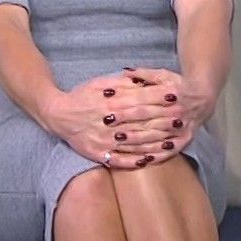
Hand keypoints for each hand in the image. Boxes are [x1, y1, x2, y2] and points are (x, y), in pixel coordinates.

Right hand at [42, 72, 184, 169]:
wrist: (57, 115)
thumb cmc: (81, 96)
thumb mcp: (99, 82)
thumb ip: (122, 82)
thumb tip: (143, 80)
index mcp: (109, 103)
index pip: (140, 101)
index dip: (159, 99)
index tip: (176, 96)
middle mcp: (108, 123)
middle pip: (141, 122)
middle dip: (163, 120)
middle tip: (182, 118)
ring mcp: (104, 141)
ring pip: (135, 143)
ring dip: (156, 143)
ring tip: (174, 140)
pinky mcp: (99, 154)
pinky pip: (121, 160)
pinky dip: (136, 161)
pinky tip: (151, 159)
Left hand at [115, 67, 213, 166]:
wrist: (203, 99)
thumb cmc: (178, 85)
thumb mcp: (164, 75)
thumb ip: (145, 74)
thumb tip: (125, 72)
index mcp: (171, 93)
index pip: (145, 101)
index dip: (126, 106)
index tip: (109, 110)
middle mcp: (177, 112)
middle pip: (148, 119)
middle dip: (127, 123)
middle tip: (107, 127)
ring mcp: (181, 129)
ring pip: (155, 137)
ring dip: (135, 141)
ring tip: (117, 142)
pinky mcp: (184, 141)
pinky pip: (167, 152)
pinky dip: (152, 155)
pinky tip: (137, 158)